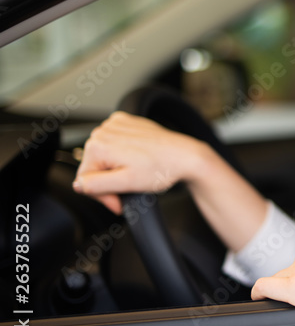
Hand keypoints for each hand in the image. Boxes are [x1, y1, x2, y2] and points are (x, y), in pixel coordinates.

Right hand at [73, 111, 205, 213]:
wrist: (185, 156)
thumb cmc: (161, 168)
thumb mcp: (125, 183)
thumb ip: (96, 185)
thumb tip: (78, 184)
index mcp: (98, 145)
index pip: (85, 179)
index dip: (103, 196)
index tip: (119, 203)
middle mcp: (103, 130)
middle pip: (93, 166)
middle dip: (109, 182)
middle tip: (130, 188)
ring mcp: (115, 124)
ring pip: (104, 155)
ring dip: (116, 167)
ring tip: (136, 171)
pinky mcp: (126, 122)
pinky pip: (115, 143)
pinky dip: (123, 153)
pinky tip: (137, 158)